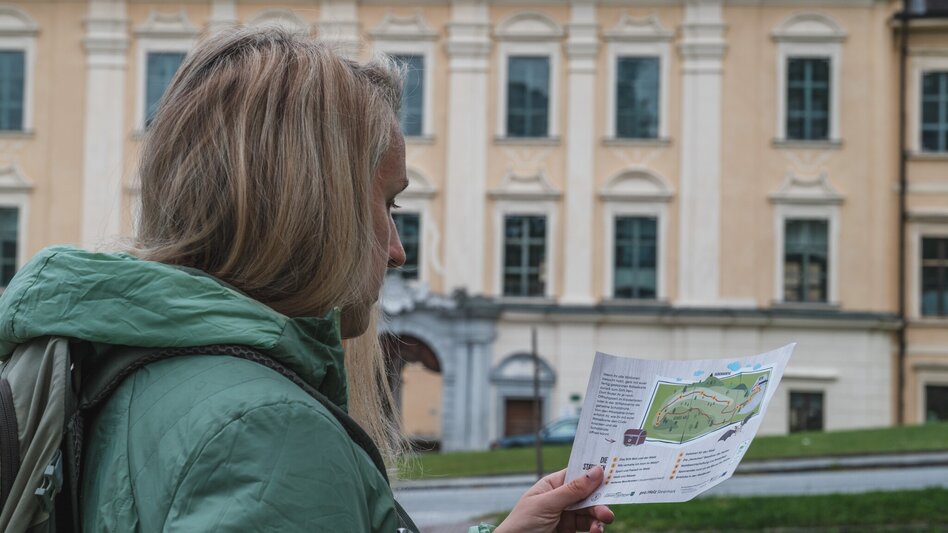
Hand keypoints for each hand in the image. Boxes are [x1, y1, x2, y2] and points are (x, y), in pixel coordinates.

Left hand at [494, 466, 614, 532]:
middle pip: (587, 495)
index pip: (577, 474)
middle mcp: (561, 499)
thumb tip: (596, 471)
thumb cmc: (522, 523)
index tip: (612, 472)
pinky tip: (594, 531)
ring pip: (590, 512)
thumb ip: (572, 490)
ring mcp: (566, 516)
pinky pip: (587, 527)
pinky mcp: (569, 531)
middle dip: (599, 501)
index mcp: (552, 485)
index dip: (593, 473)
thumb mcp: (547, 504)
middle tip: (607, 513)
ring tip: (600, 525)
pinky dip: (593, 529)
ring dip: (598, 518)